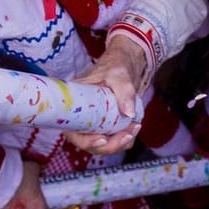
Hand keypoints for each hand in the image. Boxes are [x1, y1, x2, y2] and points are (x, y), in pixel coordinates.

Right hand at [66, 35, 147, 153]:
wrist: (125, 63)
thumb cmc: (115, 65)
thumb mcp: (118, 74)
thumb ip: (124, 91)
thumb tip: (129, 113)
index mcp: (75, 104)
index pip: (73, 132)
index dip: (85, 141)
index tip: (103, 139)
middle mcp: (82, 117)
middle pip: (89, 143)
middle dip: (110, 145)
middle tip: (127, 135)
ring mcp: (95, 123)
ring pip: (103, 145)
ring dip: (120, 142)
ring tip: (135, 127)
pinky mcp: (107, 126)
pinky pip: (113, 140)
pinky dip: (125, 138)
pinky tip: (135, 125)